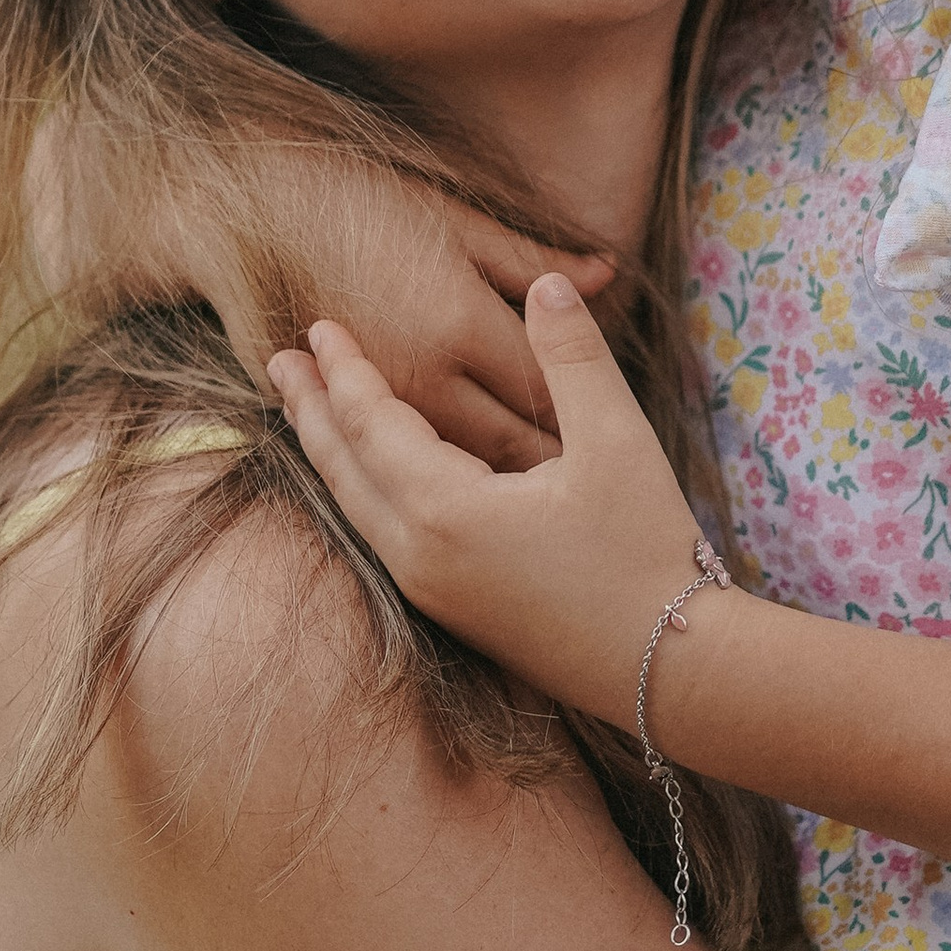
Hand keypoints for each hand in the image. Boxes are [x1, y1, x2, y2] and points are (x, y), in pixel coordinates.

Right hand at [29, 105, 606, 470]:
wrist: (239, 207)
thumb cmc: (355, 197)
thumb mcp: (456, 218)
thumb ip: (533, 259)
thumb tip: (605, 277)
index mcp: (463, 322)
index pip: (549, 393)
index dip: (586, 419)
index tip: (616, 439)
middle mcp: (424, 375)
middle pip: (512, 446)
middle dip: (555, 470)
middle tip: (599, 491)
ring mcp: (376, 406)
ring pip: (460, 470)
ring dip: (504, 487)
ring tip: (552, 505)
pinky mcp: (339, 417)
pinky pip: (404, 471)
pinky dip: (445, 482)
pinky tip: (474, 492)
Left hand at [269, 276, 719, 716]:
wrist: (673, 669)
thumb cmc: (648, 553)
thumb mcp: (617, 442)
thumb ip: (573, 357)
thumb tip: (548, 282)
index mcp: (446, 510)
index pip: (371, 424)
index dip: (344, 371)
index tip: (317, 325)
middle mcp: (420, 555)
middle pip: (343, 469)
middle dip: (310, 410)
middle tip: (277, 359)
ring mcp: (432, 590)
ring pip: (357, 507)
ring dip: (329, 451)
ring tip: (309, 409)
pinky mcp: (453, 610)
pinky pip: (381, 535)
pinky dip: (360, 488)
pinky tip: (370, 475)